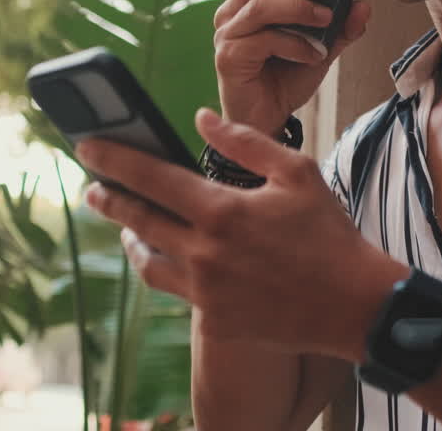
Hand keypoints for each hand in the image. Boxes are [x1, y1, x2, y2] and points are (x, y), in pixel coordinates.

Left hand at [78, 108, 404, 357]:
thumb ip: (245, 142)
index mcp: (222, 211)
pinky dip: (169, 272)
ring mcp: (207, 292)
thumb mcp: (296, 173)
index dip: (115, 160)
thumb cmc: (329, 234)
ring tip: (128, 228)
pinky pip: (178, 293)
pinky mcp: (216, 322)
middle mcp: (205, 253)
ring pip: (149, 264)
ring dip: (133, 242)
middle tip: (92, 189)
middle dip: (110, 201)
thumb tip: (201, 118)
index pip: (152, 178)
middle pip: (139, 221)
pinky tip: (172, 261)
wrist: (354, 304)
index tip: (87, 147)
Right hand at [213, 0, 372, 135]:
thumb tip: (364, 4)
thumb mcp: (321, 47)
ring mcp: (227, 35)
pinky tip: (312, 54)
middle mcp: (231, 12)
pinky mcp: (228, 58)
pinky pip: (263, 40)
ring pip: (259, 5)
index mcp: (248, 0)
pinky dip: (294, 43)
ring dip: (298, 8)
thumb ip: (340, 27)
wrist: (268, 120)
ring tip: (326, 17)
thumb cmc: (288, 77)